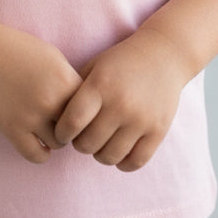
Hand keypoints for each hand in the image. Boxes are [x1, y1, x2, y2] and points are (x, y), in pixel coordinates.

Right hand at [0, 21, 82, 163]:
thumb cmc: (18, 50)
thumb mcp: (53, 57)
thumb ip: (70, 81)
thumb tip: (86, 105)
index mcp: (65, 79)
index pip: (91, 107)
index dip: (86, 109)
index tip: (78, 108)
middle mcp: (51, 99)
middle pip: (77, 127)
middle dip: (72, 125)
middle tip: (63, 120)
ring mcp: (31, 116)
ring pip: (59, 143)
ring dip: (56, 137)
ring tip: (48, 127)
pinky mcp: (12, 129)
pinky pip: (36, 155)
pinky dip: (41, 153)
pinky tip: (38, 142)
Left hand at [54, 28, 191, 171]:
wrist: (163, 55)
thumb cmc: (121, 62)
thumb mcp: (95, 66)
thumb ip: (75, 91)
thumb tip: (53, 118)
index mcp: (101, 85)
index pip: (72, 122)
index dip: (62, 133)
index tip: (62, 132)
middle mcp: (120, 103)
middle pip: (88, 144)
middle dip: (80, 144)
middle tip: (82, 136)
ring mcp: (141, 119)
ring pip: (109, 157)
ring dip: (99, 154)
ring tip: (100, 142)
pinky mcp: (158, 131)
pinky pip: (134, 162)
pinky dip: (122, 163)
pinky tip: (118, 150)